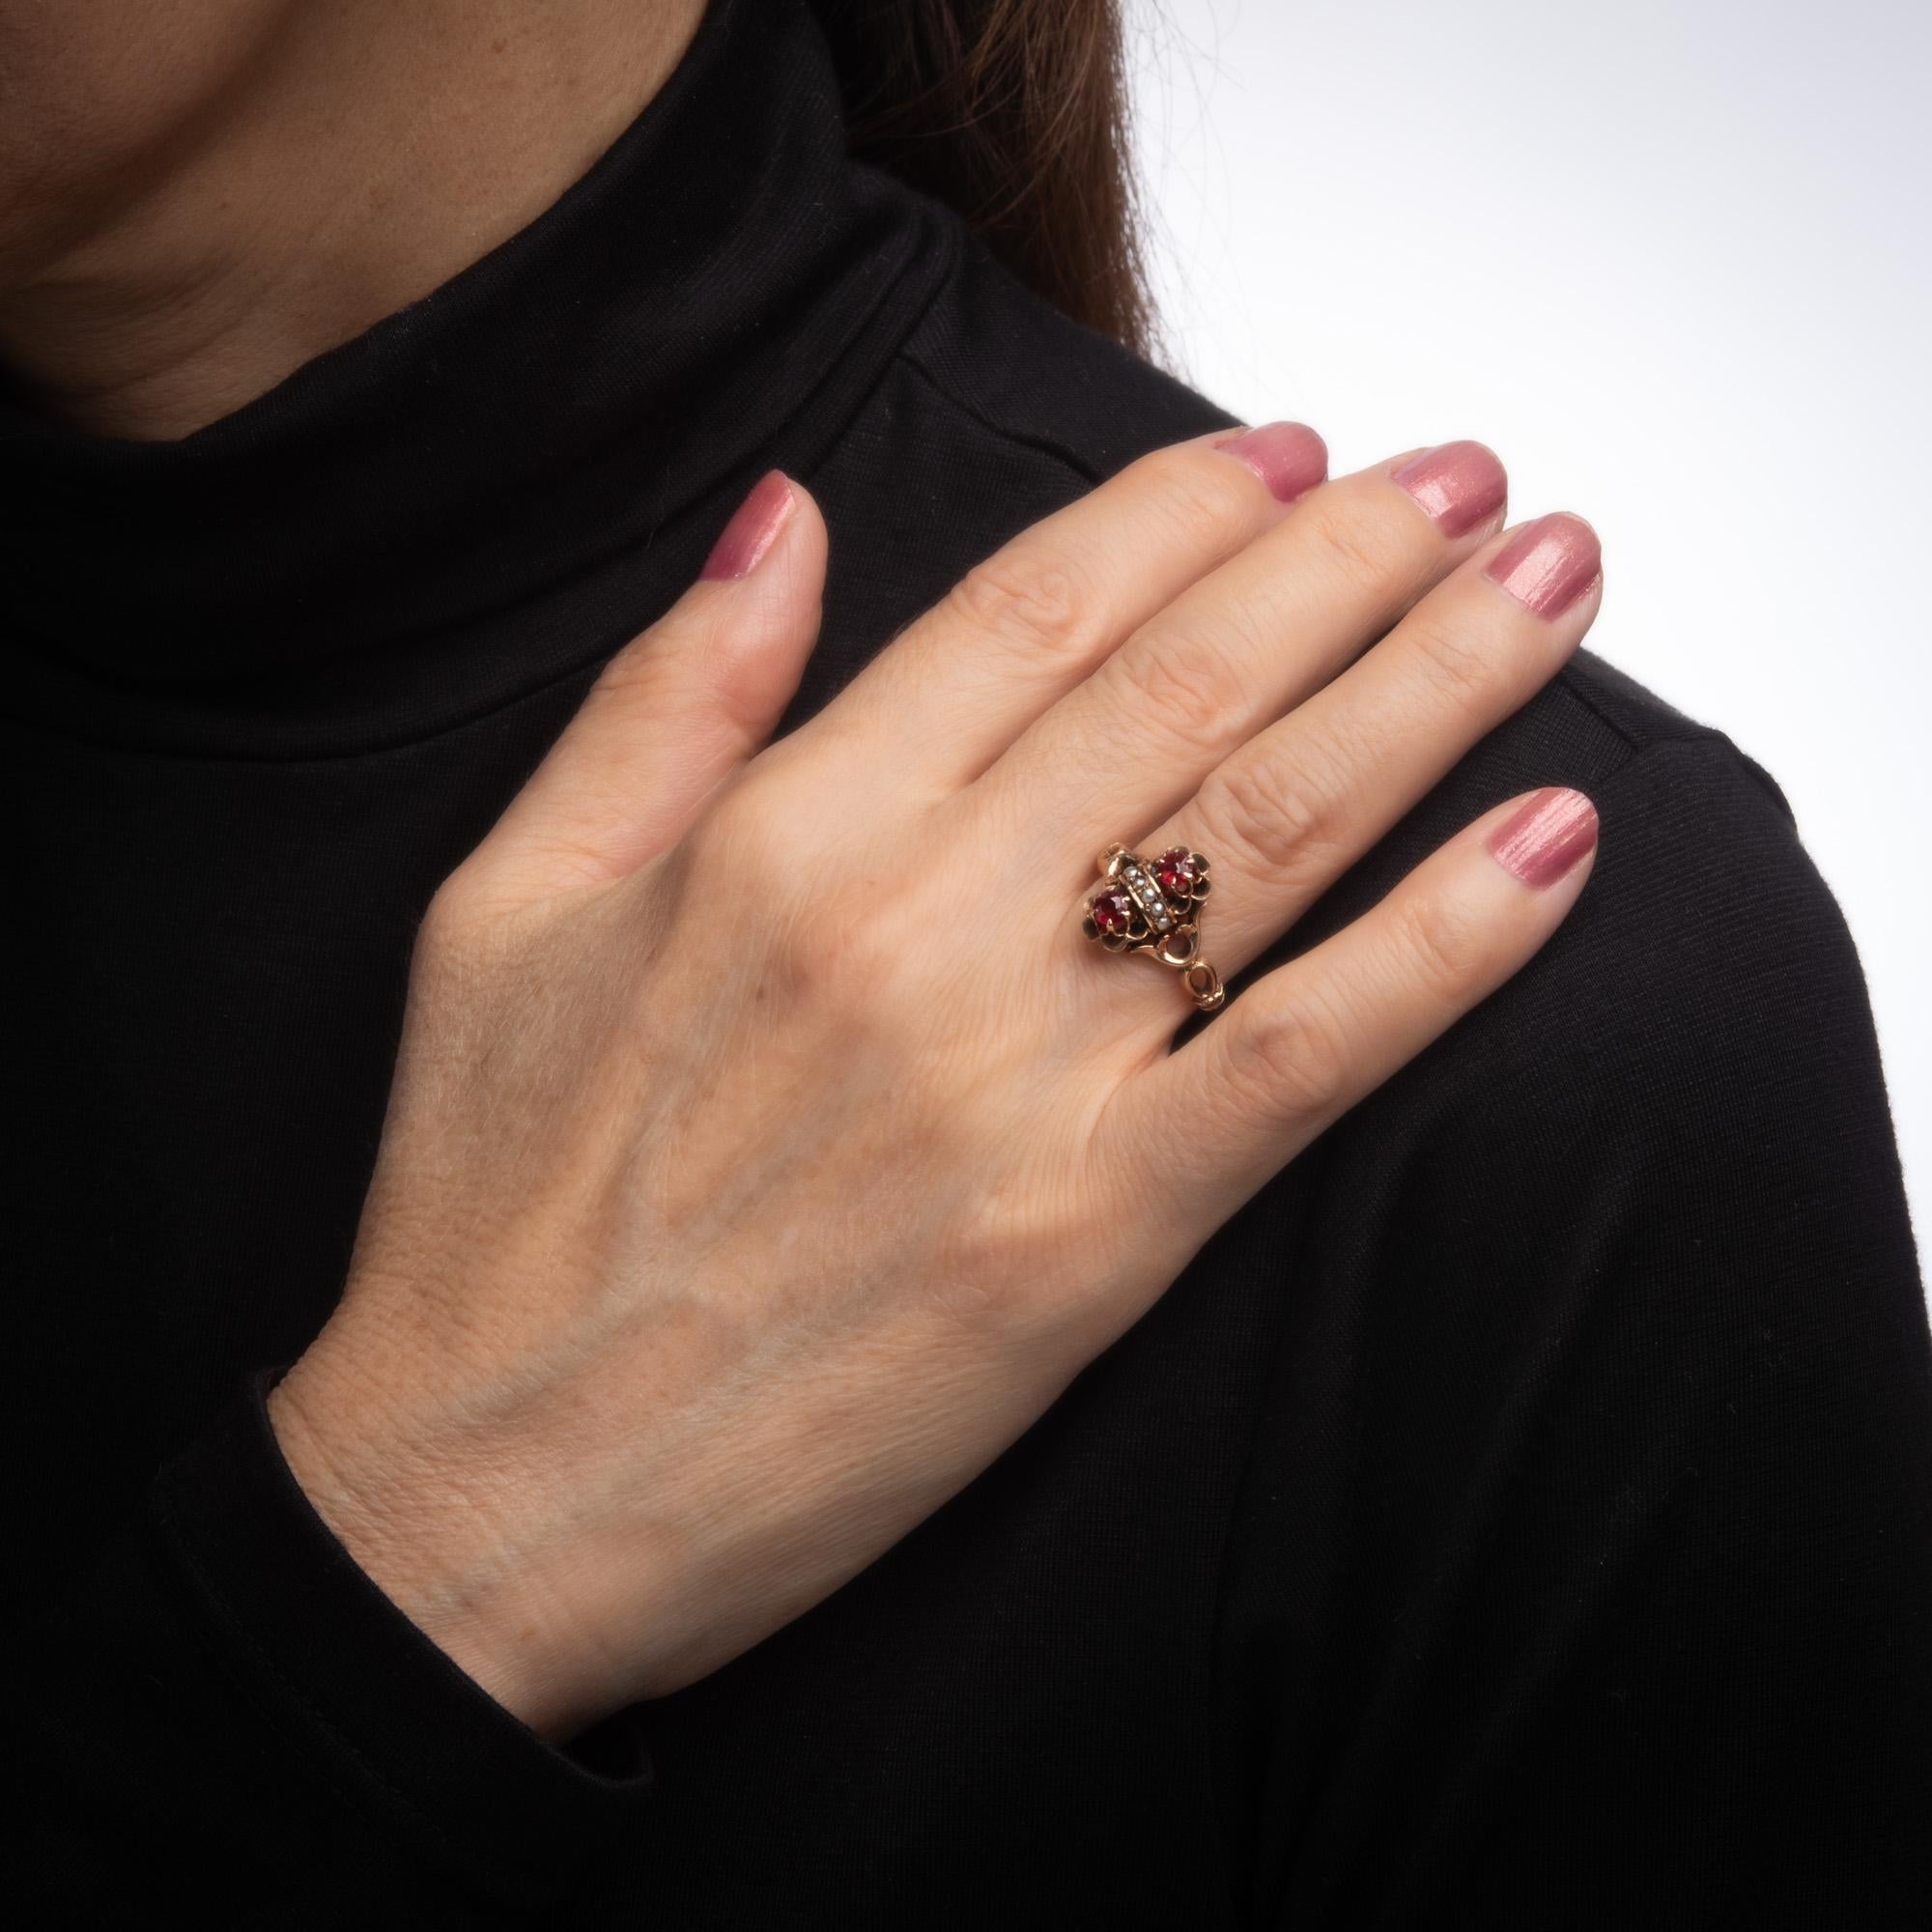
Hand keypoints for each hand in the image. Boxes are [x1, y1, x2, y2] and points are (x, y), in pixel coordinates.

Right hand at [268, 429, 1602, 1739]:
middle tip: (1474, 485)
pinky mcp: (1087, 1239)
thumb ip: (666, 699)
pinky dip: (1443, 949)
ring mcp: (1015, 1083)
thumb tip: (785, 517)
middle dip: (1359, 558)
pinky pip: (1300, 1059)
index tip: (1286, 455)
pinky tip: (1550, 848)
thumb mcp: (512, 906)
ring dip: (1435, 691)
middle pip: (1189, 688)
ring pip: (1271, 833)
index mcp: (781, 835)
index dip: (1183, 511)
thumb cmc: (495, 1209)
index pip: (1035, 608)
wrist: (496, 1489)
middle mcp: (917, 929)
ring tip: (1552, 591)